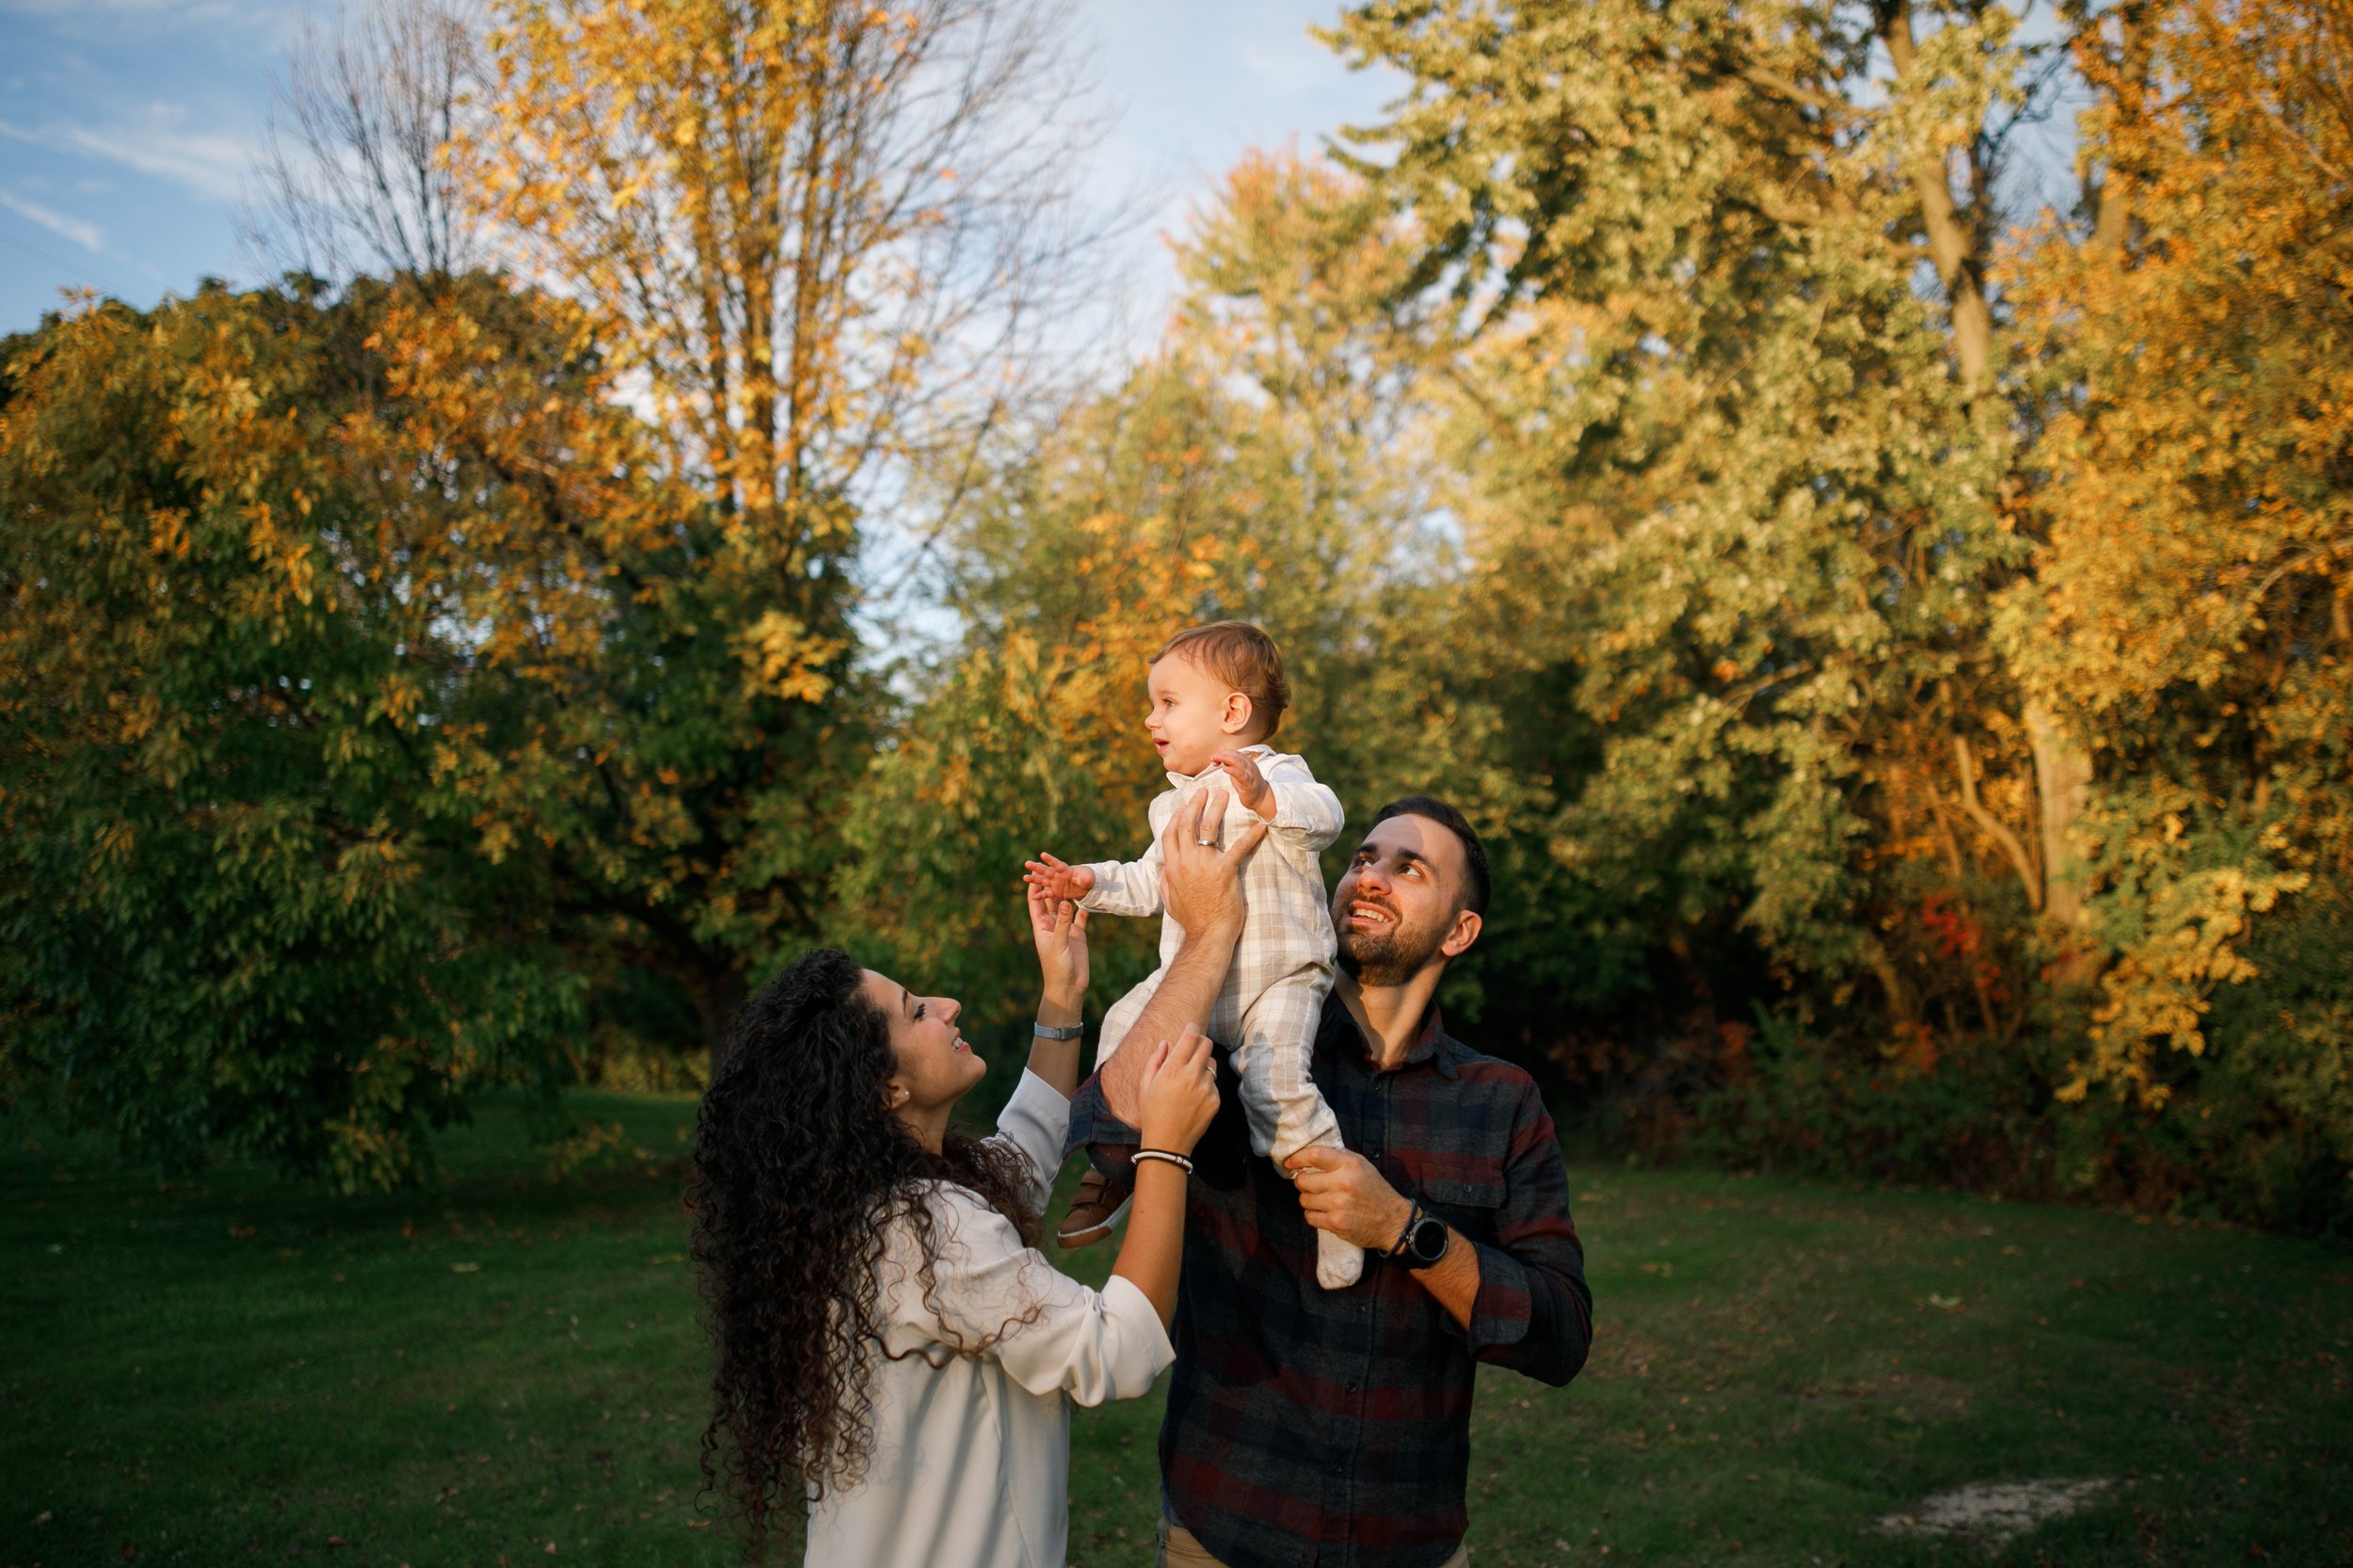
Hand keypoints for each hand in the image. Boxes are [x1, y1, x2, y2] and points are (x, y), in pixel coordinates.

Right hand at [1023, 853, 1094, 902]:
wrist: (1085, 886)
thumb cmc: (1087, 878)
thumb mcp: (1089, 879)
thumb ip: (1086, 878)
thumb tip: (1086, 879)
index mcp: (1065, 869)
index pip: (1057, 864)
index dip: (1050, 860)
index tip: (1042, 854)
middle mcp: (1058, 875)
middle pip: (1046, 870)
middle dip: (1037, 867)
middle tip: (1027, 863)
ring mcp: (1055, 883)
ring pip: (1043, 881)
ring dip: (1034, 880)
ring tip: (1024, 878)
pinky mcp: (1055, 891)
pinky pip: (1047, 893)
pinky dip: (1041, 895)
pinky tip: (1033, 897)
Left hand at [1025, 878, 1088, 1008]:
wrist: (1069, 986)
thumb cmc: (1057, 967)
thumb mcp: (1059, 943)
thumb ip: (1063, 922)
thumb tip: (1066, 901)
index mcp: (1042, 926)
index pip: (1035, 903)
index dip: (1034, 888)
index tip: (1034, 872)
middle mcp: (1053, 925)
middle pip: (1051, 902)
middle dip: (1051, 887)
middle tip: (1054, 868)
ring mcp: (1065, 929)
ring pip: (1066, 907)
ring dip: (1067, 894)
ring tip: (1071, 878)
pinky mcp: (1078, 935)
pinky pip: (1080, 918)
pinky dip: (1083, 908)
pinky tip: (1087, 897)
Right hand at [1135, 1025, 1220, 1155]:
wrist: (1167, 1143)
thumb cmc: (1152, 1112)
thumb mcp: (1145, 1085)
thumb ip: (1155, 1060)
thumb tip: (1165, 1043)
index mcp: (1173, 1069)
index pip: (1190, 1037)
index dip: (1192, 1028)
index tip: (1191, 1027)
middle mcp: (1192, 1076)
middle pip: (1206, 1045)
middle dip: (1201, 1041)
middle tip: (1194, 1046)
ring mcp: (1206, 1088)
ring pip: (1211, 1064)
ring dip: (1203, 1065)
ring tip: (1190, 1078)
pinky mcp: (1215, 1100)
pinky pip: (1214, 1083)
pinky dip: (1206, 1084)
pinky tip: (1194, 1097)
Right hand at [1159, 790, 1265, 941]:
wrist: (1207, 936)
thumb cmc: (1192, 921)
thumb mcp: (1170, 900)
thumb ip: (1167, 881)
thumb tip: (1165, 870)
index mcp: (1172, 868)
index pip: (1170, 834)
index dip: (1177, 817)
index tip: (1183, 805)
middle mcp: (1186, 862)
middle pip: (1187, 825)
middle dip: (1195, 804)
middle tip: (1204, 791)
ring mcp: (1204, 866)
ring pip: (1208, 829)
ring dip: (1216, 809)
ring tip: (1224, 795)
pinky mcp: (1224, 872)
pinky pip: (1239, 848)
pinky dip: (1251, 835)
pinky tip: (1261, 825)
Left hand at [1211, 749, 1271, 816]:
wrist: (1261, 798)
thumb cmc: (1247, 785)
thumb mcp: (1237, 771)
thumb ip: (1230, 762)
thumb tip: (1221, 751)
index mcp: (1246, 761)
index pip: (1233, 752)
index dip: (1223, 752)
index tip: (1213, 757)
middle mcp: (1249, 765)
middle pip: (1235, 755)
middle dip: (1222, 754)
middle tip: (1212, 757)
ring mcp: (1250, 774)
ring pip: (1239, 762)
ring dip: (1226, 759)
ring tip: (1216, 760)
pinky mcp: (1249, 783)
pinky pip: (1242, 775)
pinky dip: (1233, 771)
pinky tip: (1225, 769)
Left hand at [1284, 1147, 1415, 1253]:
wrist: (1392, 1220)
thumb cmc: (1375, 1190)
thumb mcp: (1362, 1165)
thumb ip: (1338, 1157)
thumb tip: (1310, 1153)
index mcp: (1349, 1164)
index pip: (1315, 1155)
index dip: (1297, 1158)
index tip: (1289, 1162)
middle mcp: (1343, 1183)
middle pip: (1303, 1180)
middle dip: (1303, 1183)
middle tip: (1311, 1185)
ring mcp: (1338, 1204)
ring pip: (1304, 1200)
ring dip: (1309, 1201)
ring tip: (1323, 1200)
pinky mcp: (1336, 1223)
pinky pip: (1310, 1217)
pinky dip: (1314, 1215)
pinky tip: (1326, 1213)